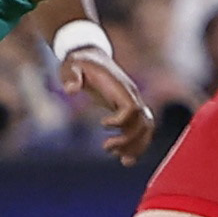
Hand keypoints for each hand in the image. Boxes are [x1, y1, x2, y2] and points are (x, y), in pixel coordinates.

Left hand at [57, 43, 156, 165]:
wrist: (90, 57)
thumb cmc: (79, 62)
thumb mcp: (70, 64)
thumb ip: (70, 75)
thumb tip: (71, 89)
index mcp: (119, 87)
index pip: (132, 107)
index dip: (121, 121)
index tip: (103, 125)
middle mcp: (131, 96)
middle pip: (144, 122)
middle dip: (130, 140)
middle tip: (106, 148)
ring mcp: (132, 102)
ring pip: (147, 128)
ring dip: (137, 146)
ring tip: (121, 159)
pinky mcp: (128, 110)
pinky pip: (141, 130)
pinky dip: (137, 145)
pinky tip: (126, 159)